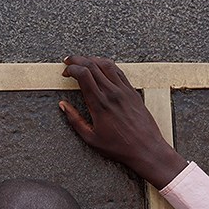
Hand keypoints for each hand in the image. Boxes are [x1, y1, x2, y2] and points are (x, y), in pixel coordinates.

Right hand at [59, 56, 187, 188]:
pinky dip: (107, 65)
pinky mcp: (132, 92)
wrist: (146, 148)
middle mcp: (112, 93)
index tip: (65, 72)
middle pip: (92, 65)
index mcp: (99, 104)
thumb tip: (62, 105)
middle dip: (77, 60)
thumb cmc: (119, 147)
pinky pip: (119, 72)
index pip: (83, 75)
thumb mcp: (91, 138)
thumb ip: (75, 120)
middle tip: (68, 61)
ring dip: (92, 59)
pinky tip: (101, 67)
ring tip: (83, 61)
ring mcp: (124, 91)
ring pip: (106, 65)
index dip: (71, 69)